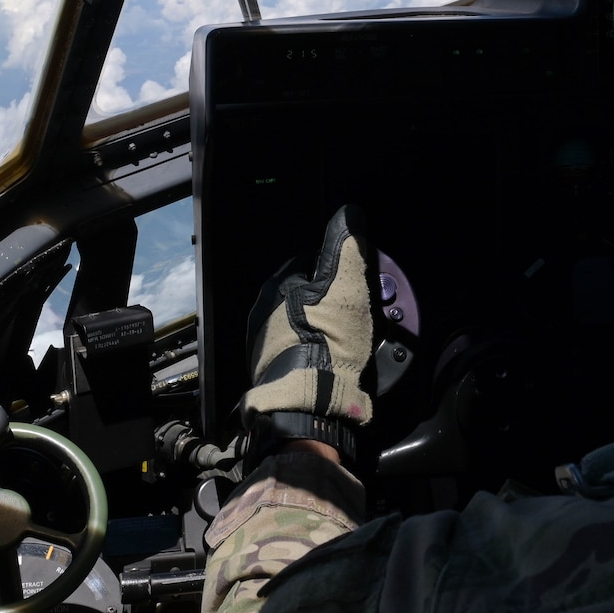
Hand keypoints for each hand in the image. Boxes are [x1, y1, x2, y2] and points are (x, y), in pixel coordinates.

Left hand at [243, 206, 376, 454]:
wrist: (309, 400)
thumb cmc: (328, 338)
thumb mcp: (346, 285)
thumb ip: (346, 246)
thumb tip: (350, 212)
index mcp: (276, 286)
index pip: (309, 265)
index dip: (335, 274)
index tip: (352, 289)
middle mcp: (261, 313)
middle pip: (301, 297)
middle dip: (323, 304)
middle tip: (349, 318)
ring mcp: (261, 345)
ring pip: (295, 326)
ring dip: (314, 330)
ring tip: (340, 344)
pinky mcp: (267, 373)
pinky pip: (293, 354)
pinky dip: (309, 355)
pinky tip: (327, 363)